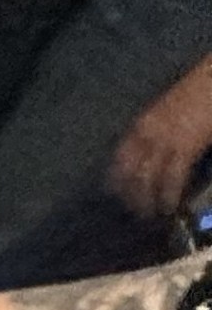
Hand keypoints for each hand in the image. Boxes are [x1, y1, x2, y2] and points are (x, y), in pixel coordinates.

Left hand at [111, 69, 211, 219]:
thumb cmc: (195, 95)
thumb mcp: (165, 112)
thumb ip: (154, 132)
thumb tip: (150, 156)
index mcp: (140, 125)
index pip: (119, 157)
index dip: (115, 178)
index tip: (114, 194)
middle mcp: (146, 134)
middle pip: (129, 171)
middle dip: (129, 194)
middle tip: (132, 212)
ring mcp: (164, 141)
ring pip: (147, 178)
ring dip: (146, 200)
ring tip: (149, 215)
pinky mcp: (185, 148)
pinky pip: (172, 178)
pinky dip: (169, 195)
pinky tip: (169, 207)